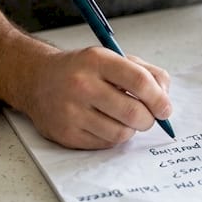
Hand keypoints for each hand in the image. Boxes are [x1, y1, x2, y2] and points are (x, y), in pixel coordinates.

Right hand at [18, 47, 171, 149]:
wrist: (37, 80)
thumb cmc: (81, 70)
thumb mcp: (111, 57)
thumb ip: (144, 72)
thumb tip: (164, 97)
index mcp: (97, 61)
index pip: (139, 82)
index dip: (159, 98)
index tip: (165, 108)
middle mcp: (82, 85)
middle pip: (133, 112)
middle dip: (149, 119)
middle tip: (148, 117)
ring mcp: (72, 112)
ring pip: (121, 133)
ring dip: (130, 129)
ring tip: (123, 119)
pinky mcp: (66, 134)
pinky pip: (105, 144)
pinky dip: (113, 137)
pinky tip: (105, 124)